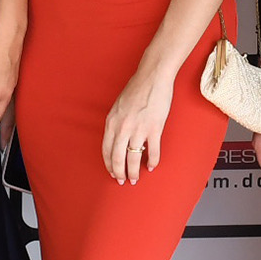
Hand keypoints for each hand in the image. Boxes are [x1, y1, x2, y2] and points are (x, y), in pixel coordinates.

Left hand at [102, 67, 173, 185]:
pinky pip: (152, 152)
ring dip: (134, 172)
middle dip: (120, 173)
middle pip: (117, 158)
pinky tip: (151, 167)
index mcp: (111, 122)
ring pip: (133, 159)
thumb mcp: (118, 107)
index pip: (106, 150)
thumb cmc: (136, 89)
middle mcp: (122, 128)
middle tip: (123, 181)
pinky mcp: (154, 129)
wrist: (152, 78)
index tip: (112, 172)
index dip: (109, 164)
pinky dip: (152, 162)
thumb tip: (117, 139)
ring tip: (135, 179)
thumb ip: (116, 123)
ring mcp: (138, 129)